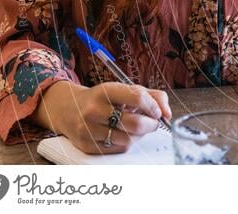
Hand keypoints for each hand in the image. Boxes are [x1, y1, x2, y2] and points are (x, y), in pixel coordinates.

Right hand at [32, 81, 171, 154]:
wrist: (69, 109)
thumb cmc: (105, 99)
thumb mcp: (126, 89)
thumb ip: (153, 96)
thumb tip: (168, 114)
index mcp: (105, 91)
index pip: (137, 98)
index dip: (153, 107)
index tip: (158, 112)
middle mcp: (94, 110)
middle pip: (135, 123)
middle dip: (151, 125)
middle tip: (153, 123)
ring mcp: (88, 129)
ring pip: (128, 139)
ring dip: (139, 135)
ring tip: (137, 128)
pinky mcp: (86, 145)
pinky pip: (117, 149)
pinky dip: (127, 143)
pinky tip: (124, 134)